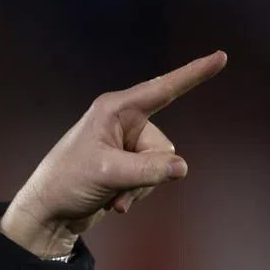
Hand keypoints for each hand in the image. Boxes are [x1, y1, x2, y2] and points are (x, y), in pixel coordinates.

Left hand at [0, 51, 227, 258]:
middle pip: (163, 146)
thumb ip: (148, 171)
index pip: (162, 89)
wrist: (48, 213)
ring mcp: (126, 146)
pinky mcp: (126, 167)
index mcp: (115, 110)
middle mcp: (123, 123)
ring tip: (111, 195)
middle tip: (116, 184)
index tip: (221, 57)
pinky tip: (114, 204)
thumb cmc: (67, 182)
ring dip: (140, 188)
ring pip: (160, 167)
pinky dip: (135, 194)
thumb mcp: (108, 174)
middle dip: (147, 172)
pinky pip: (150, 180)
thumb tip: (182, 168)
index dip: (193, 74)